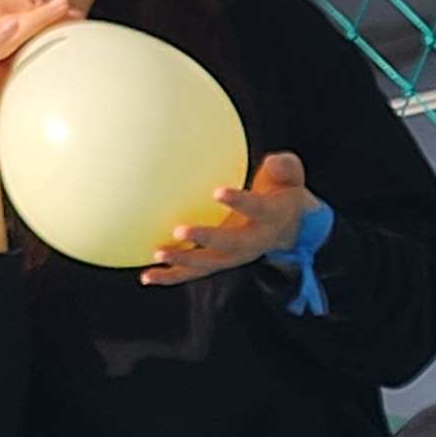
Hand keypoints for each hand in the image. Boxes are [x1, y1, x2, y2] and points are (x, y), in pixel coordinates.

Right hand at [0, 0, 74, 246]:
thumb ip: (21, 64)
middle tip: (70, 6)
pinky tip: (18, 27)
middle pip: (4, 24)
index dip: (35, 16)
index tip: (69, 11)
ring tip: (59, 10)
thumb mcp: (7, 86)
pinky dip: (0, 36)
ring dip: (31, 19)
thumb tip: (57, 48)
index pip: (3, 25)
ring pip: (0, 30)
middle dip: (38, 14)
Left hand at [138, 151, 314, 283]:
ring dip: (183, 261)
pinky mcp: (219, 263)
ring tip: (157, 254)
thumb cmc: (282, 193)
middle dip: (206, 239)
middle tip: (180, 231)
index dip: (240, 202)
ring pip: (209, 263)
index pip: (258, 209)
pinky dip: (170, 276)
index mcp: (272, 218)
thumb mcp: (290, 177)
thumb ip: (285, 166)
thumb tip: (272, 160)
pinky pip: (194, 272)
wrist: (287, 227)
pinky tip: (146, 275)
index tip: (218, 192)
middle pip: (231, 244)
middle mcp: (254, 242)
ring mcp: (235, 256)